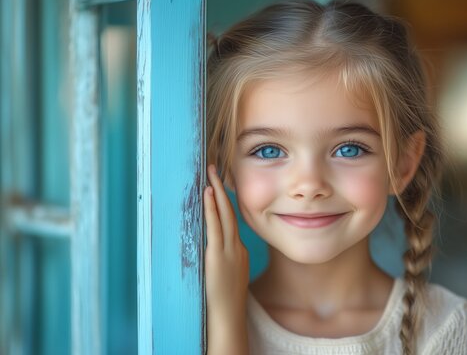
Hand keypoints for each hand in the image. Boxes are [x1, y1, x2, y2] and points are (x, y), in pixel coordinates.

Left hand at [204, 164, 248, 353]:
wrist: (228, 316)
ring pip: (225, 215)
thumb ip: (225, 260)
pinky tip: (208, 194)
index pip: (233, 221)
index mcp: (239, 252)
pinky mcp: (217, 256)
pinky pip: (215, 227)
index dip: (226, 202)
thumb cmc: (226, 301)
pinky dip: (213, 209)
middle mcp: (237, 247)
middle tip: (216, 169)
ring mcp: (229, 250)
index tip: (220, 185)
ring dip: (218, 192)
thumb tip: (215, 251)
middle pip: (231, 212)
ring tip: (211, 174)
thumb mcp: (230, 275)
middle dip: (223, 189)